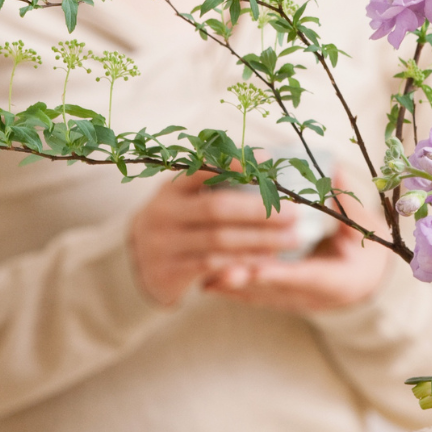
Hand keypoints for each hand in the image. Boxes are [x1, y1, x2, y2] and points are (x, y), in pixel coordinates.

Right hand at [128, 172, 298, 306]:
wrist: (138, 265)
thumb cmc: (180, 224)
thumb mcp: (186, 199)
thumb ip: (217, 184)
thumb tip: (266, 159)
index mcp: (171, 188)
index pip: (203, 169)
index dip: (235, 164)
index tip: (269, 161)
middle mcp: (164, 213)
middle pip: (217, 208)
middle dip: (259, 210)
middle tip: (293, 213)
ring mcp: (164, 243)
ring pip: (219, 240)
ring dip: (260, 240)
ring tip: (292, 240)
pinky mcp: (168, 272)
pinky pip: (211, 267)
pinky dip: (243, 263)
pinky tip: (268, 262)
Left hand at [203, 187, 390, 312]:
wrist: (365, 284)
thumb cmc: (364, 252)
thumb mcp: (364, 231)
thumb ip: (347, 205)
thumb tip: (333, 170)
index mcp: (337, 280)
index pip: (306, 277)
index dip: (280, 273)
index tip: (258, 268)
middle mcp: (312, 297)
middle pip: (275, 292)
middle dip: (247, 282)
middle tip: (220, 273)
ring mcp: (294, 302)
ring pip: (259, 297)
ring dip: (233, 288)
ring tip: (205, 278)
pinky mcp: (280, 301)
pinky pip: (253, 297)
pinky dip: (233, 290)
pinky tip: (207, 283)